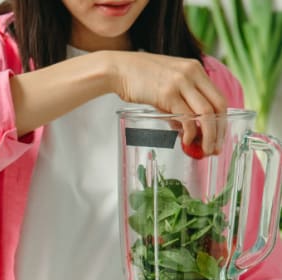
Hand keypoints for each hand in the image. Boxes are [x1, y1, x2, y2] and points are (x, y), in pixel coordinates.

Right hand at [106, 51, 227, 155]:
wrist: (117, 69)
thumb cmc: (136, 77)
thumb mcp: (165, 84)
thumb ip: (178, 102)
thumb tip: (184, 127)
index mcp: (195, 69)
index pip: (218, 97)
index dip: (222, 120)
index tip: (219, 136)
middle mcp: (192, 74)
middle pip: (218, 105)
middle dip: (220, 130)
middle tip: (216, 148)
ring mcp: (181, 83)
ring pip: (207, 113)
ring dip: (209, 135)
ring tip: (205, 150)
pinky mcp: (167, 94)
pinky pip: (187, 117)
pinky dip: (190, 132)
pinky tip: (186, 141)